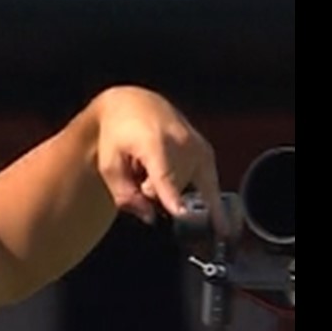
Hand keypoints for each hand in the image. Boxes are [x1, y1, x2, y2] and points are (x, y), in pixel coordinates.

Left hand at [92, 86, 228, 236]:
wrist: (134, 105)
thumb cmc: (118, 134)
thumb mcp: (109, 164)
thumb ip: (125, 194)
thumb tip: (149, 217)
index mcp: (154, 142)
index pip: (164, 175)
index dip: (172, 196)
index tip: (181, 212)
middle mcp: (181, 142)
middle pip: (173, 188)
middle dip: (154, 192)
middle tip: (139, 172)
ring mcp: (197, 146)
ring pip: (187, 188)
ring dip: (171, 188)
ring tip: (155, 168)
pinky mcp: (206, 151)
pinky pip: (211, 183)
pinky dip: (214, 204)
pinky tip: (222, 225)